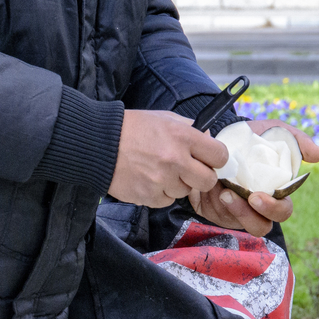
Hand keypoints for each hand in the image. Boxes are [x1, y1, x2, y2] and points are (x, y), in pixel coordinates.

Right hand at [108, 110, 226, 208]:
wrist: (99, 145)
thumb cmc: (131, 129)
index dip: (216, 158)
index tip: (209, 159)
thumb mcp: (164, 118)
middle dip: (201, 177)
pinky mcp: (149, 196)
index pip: (219, 155)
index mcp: (183, 137)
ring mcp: (162, 181)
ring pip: (185, 192)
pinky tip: (149, 180)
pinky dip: (160, 193)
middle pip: (208, 181)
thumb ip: (189, 128)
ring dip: (177, 184)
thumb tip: (208, 139)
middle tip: (188, 171)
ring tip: (159, 171)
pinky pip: (166, 201)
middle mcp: (175, 160)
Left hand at [188, 119, 318, 236]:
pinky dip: (219, 207)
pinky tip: (213, 191)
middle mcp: (259, 205)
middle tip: (247, 198)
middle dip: (255, 215)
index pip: (283, 209)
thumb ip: (297, 141)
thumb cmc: (250, 138)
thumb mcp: (272, 132)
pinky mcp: (221, 211)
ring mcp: (239, 210)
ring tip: (225, 193)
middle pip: (265, 225)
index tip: (258, 197)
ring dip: (237, 213)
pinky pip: (222, 218)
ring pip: (244, 226)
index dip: (274, 208)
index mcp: (275, 192)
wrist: (215, 138)